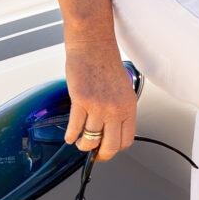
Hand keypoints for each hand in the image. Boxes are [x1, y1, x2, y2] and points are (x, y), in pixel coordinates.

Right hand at [65, 34, 136, 161]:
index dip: (115, 149)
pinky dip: (71, 135)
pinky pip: (75, 128)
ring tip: (79, 141)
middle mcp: (115, 109)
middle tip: (93, 155)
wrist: (92, 44)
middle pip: (110, 146)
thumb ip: (119, 109)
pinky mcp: (81, 101)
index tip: (107, 150)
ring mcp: (98, 106)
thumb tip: (112, 129)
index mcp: (129, 107)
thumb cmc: (106, 63)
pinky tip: (70, 136)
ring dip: (83, 144)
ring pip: (90, 139)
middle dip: (100, 155)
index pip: (126, 140)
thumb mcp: (122, 88)